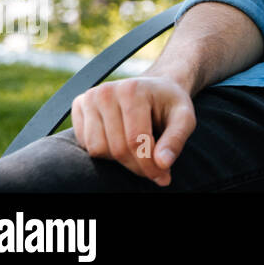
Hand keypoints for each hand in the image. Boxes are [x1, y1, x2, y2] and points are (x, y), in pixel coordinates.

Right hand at [70, 76, 196, 186]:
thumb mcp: (184, 117)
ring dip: (119, 160)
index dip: (148, 164)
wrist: (155, 88)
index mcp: (132, 89)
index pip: (135, 140)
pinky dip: (104, 151)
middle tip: (154, 171)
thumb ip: (176, 139)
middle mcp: (106, 92)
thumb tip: (163, 163)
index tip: (163, 176)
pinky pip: (86, 144)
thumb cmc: (170, 104)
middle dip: (137, 166)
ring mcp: (89, 98)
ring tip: (138, 151)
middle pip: (116, 148)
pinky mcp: (79, 106)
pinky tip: (120, 140)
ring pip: (98, 150)